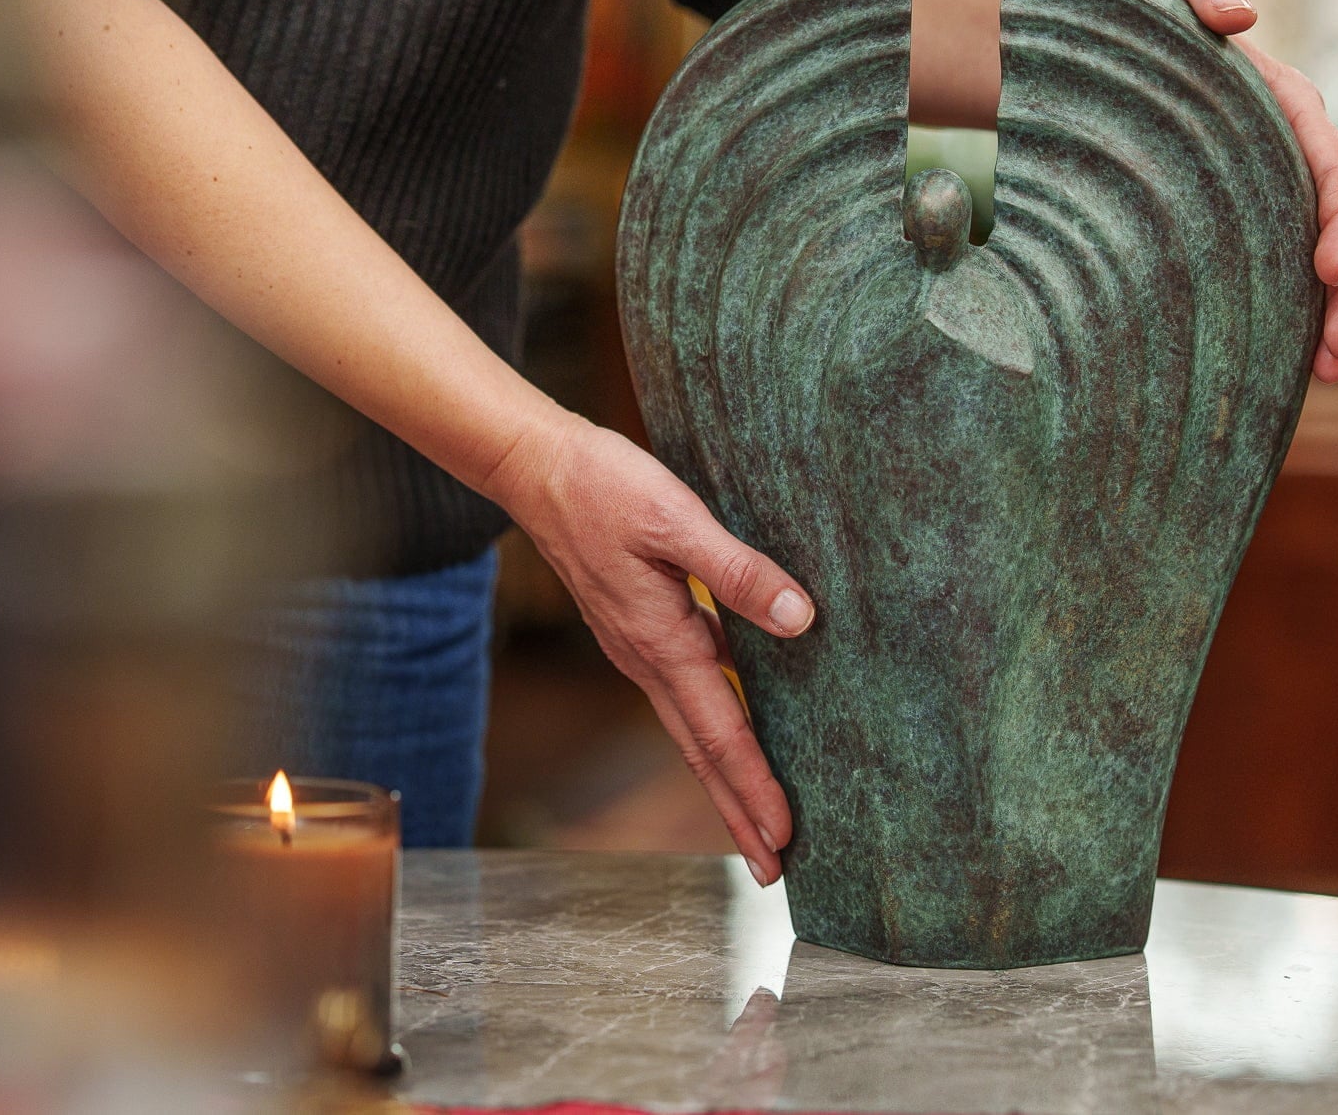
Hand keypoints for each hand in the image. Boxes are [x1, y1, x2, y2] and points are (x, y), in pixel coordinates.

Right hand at [485, 413, 814, 884]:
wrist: (535, 468)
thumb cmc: (603, 487)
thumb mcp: (676, 519)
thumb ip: (739, 571)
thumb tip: (802, 620)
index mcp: (662, 643)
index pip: (720, 734)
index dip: (753, 789)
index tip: (783, 840)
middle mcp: (647, 660)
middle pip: (702, 753)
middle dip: (738, 812)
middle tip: (777, 870)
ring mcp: (638, 649)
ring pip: (692, 730)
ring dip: (726, 779)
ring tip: (761, 821)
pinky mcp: (638, 630)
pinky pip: (684, 697)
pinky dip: (713, 732)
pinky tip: (736, 733)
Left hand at [1155, 0, 1337, 382]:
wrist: (1086, 67)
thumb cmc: (1133, 30)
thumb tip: (1241, 11)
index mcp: (1285, 108)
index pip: (1330, 166)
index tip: (1327, 265)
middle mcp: (1286, 156)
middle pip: (1336, 228)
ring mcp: (1264, 196)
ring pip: (1316, 261)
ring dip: (1331, 316)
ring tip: (1332, 369)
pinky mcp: (1235, 227)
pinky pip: (1274, 276)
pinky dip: (1289, 320)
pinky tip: (1298, 369)